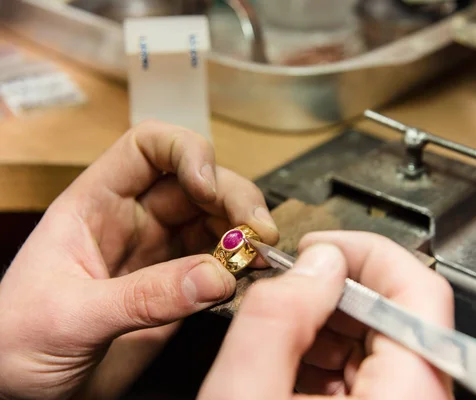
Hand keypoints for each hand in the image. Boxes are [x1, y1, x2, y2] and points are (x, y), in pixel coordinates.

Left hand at [0, 120, 278, 399]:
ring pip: (215, 221)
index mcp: (95, 205)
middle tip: (257, 231)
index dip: (185, 152)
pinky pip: (219, 265)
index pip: (148, 148)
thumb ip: (144, 297)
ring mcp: (159, 255)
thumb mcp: (71, 316)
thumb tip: (214, 277)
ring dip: (245, 231)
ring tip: (262, 255)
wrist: (16, 393)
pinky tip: (253, 274)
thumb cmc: (13, 343)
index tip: (208, 185)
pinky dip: (243, 266)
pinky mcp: (177, 289)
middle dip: (232, 197)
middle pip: (196, 183)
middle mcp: (133, 222)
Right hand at [197, 231, 453, 399]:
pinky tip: (296, 366)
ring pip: (384, 340)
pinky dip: (333, 356)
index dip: (367, 251)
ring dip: (331, 322)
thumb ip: (276, 319)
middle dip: (338, 288)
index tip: (322, 245)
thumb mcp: (243, 397)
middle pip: (400, 312)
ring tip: (286, 331)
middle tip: (292, 286)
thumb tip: (312, 261)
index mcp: (405, 395)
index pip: (419, 290)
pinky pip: (374, 372)